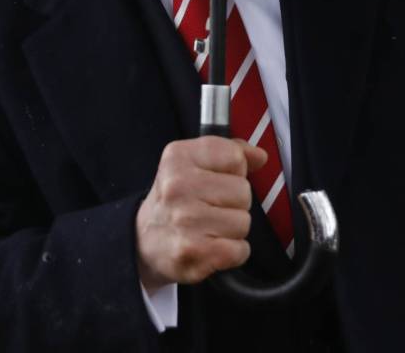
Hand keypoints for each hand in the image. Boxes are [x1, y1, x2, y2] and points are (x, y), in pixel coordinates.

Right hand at [135, 136, 267, 289]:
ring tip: (208, 228)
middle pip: (243, 192)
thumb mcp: (193, 163)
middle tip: (209, 208)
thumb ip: (230, 152)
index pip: (235, 157)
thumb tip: (260, 156)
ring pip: (244, 222)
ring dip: (232, 229)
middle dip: (234, 203)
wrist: (144, 241)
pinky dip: (233, 252)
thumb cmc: (175, 200)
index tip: (215, 181)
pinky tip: (212, 246)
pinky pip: (240, 250)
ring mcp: (185, 220)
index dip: (233, 172)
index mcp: (179, 157)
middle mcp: (178, 186)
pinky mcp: (193, 252)